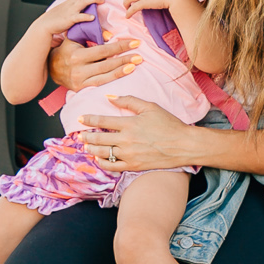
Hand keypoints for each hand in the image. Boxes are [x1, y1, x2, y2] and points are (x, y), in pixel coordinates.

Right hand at [47, 35, 139, 90]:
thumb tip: (109, 36)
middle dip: (124, 59)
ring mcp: (80, 81)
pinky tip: (125, 72)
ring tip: (135, 64)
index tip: (134, 42)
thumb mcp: (74, 38)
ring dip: (122, 70)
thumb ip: (90, 34)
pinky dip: (114, 78)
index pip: (103, 50)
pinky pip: (100, 83)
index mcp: (77, 55)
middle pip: (106, 64)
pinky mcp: (81, 88)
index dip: (120, 46)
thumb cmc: (66, 49)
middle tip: (139, 55)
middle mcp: (78, 70)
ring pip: (105, 76)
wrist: (51, 67)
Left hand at [73, 97, 196, 172]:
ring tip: (87, 145)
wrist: (183, 145)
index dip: (89, 119)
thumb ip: (129, 101)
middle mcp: (126, 140)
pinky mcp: (133, 166)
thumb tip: (110, 97)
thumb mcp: (150, 107)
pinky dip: (102, 162)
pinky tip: (99, 158)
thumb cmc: (169, 124)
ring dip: (91, 149)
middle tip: (80, 134)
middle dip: (86, 136)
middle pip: (98, 138)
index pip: (102, 120)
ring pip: (102, 153)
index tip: (81, 119)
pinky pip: (112, 166)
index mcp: (129, 124)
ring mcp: (129, 155)